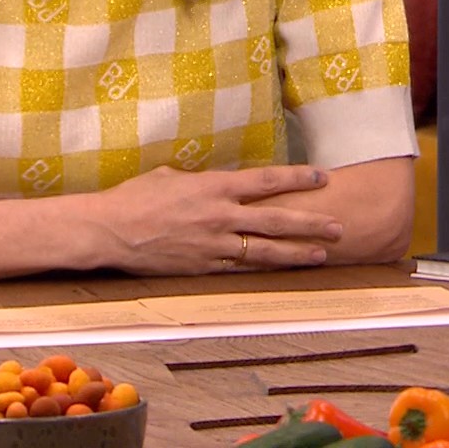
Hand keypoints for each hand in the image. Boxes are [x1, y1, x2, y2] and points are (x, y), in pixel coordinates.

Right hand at [87, 165, 344, 275]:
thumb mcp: (172, 177)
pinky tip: (282, 272)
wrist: (109, 230)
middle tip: (338, 226)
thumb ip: (202, 181)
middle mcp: (220, 215)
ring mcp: (213, 244)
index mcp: (214, 186)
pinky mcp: (203, 267)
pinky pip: (240, 269)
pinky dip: (263, 270)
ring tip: (323, 254)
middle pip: (276, 220)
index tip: (323, 177)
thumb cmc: (136, 197)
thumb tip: (214, 183)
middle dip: (311, 223)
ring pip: (265, 251)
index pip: (267, 180)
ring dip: (297, 253)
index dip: (298, 178)